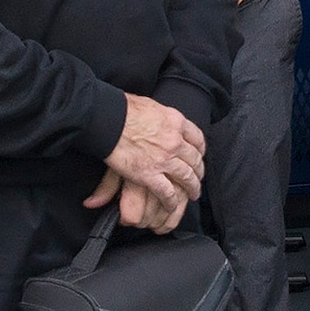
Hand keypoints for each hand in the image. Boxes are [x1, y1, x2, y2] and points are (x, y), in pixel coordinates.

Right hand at [85, 93, 203, 226]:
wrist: (109, 119)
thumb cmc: (123, 109)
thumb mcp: (151, 105)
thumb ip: (160, 116)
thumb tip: (158, 118)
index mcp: (176, 122)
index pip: (197, 138)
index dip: (200, 149)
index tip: (199, 154)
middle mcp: (175, 141)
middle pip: (195, 159)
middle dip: (199, 171)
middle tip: (198, 177)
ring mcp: (164, 159)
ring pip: (186, 177)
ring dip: (192, 187)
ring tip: (193, 193)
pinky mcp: (149, 175)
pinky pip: (167, 192)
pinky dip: (172, 201)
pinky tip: (173, 205)